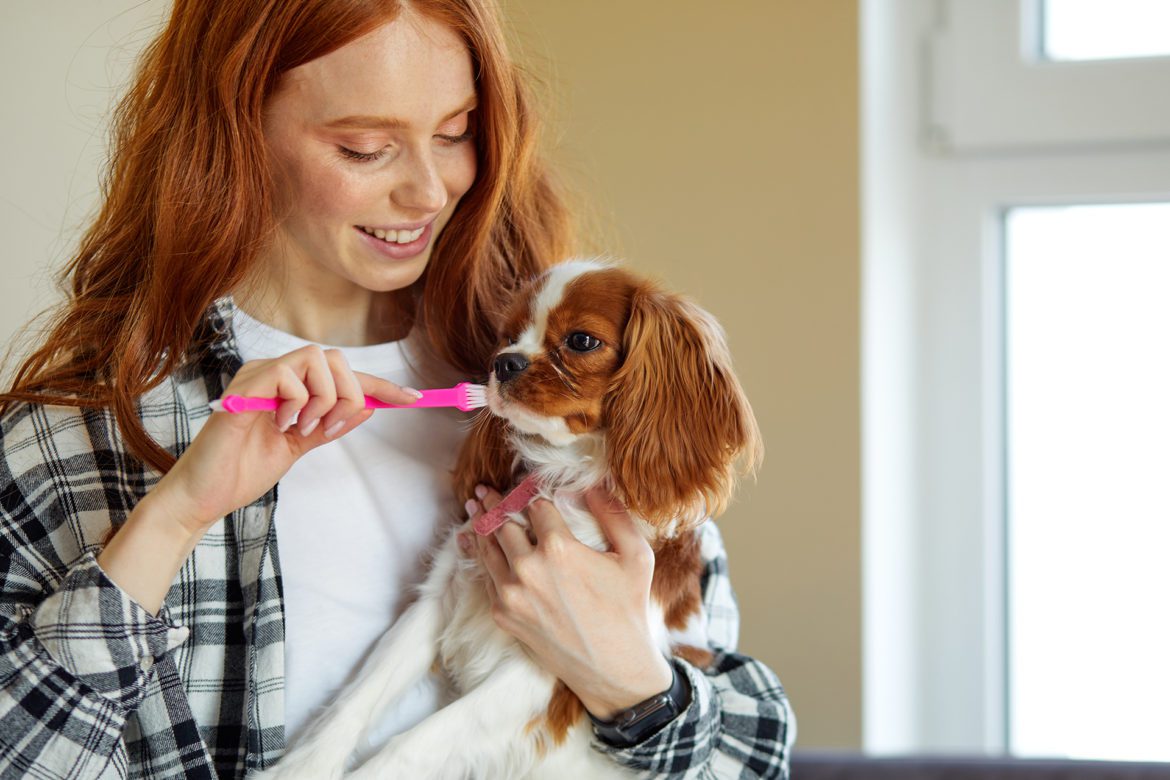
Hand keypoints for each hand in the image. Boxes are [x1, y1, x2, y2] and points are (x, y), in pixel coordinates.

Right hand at [159, 344, 419, 532]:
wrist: (205, 496)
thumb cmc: (245, 470)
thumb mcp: (301, 446)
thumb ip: (330, 424)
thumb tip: (368, 405)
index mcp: (289, 386)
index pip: (343, 376)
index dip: (380, 386)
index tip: (413, 399)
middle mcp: (274, 374)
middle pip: (335, 359)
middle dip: (348, 396)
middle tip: (328, 430)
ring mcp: (256, 378)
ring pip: (315, 360)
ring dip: (322, 400)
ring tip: (301, 430)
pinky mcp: (241, 390)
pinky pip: (284, 374)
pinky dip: (296, 403)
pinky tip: (281, 426)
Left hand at [466, 486, 673, 719]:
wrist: (613, 669)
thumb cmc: (627, 610)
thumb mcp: (636, 556)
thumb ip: (614, 514)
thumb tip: (594, 484)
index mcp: (559, 548)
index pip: (535, 505)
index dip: (532, 491)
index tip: (525, 483)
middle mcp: (528, 568)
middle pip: (502, 522)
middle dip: (496, 503)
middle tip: (486, 489)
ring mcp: (511, 593)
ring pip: (487, 547)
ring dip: (481, 524)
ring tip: (475, 505)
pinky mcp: (503, 615)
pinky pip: (486, 576)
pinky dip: (479, 555)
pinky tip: (473, 541)